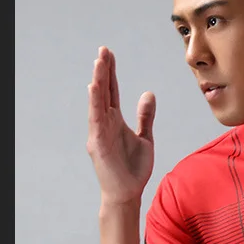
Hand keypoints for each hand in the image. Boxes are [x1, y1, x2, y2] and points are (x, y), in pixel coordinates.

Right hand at [86, 46, 155, 205]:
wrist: (127, 193)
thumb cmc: (133, 169)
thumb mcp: (145, 138)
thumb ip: (145, 117)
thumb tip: (148, 94)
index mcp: (115, 121)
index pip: (111, 92)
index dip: (111, 74)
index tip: (109, 55)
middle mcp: (104, 123)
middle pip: (103, 92)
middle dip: (103, 71)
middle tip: (103, 50)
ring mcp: (99, 132)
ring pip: (98, 102)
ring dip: (98, 82)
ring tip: (99, 62)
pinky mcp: (98, 143)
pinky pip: (96, 120)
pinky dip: (95, 104)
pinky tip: (95, 88)